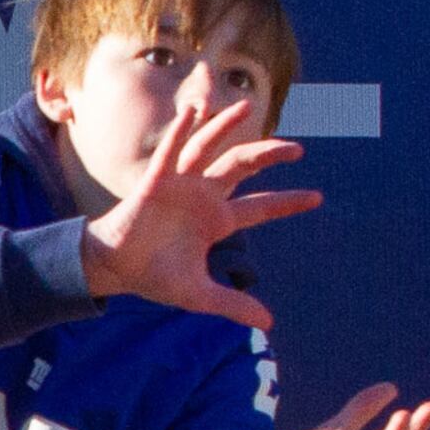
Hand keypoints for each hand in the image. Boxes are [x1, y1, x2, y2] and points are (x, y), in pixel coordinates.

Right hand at [75, 98, 320, 328]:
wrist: (112, 270)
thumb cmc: (152, 276)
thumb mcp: (198, 295)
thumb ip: (233, 305)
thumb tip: (269, 324)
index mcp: (215, 220)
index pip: (259, 207)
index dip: (286, 202)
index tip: (317, 198)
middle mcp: (201, 197)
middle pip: (241, 167)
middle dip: (269, 156)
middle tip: (298, 150)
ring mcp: (179, 186)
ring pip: (207, 149)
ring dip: (224, 127)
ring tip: (245, 106)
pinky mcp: (154, 183)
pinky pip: (169, 153)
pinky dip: (180, 132)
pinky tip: (193, 112)